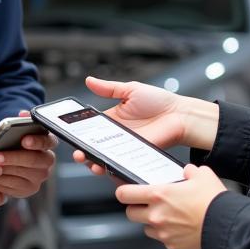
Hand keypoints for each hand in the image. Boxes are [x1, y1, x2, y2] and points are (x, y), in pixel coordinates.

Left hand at [0, 113, 57, 197]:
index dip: (36, 141)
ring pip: (21, 176)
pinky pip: (12, 188)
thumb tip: (22, 114)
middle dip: (13, 158)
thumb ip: (23, 122)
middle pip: (33, 161)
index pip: (48, 141)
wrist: (15, 163)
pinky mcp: (27, 190)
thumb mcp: (21, 131)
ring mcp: (38, 178)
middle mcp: (47, 162)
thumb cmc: (17, 143)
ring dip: (3, 171)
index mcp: (48, 144)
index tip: (23, 140)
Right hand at [72, 77, 218, 177]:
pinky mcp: (136, 156)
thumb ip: (108, 88)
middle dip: (82, 152)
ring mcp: (126, 147)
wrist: (180, 114)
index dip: (79, 133)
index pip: (90, 129)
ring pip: (105, 158)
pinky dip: (113, 168)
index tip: (69, 135)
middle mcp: (117, 135)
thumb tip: (89, 80)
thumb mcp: (130, 90)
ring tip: (89, 162)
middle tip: (78, 154)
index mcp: (112, 119)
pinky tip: (106, 168)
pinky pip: (122, 164)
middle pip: (94, 147)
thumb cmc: (158, 101)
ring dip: (94, 163)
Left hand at [115, 164, 226, 248]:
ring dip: (151, 222)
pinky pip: (162, 239)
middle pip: (130, 213)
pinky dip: (166, 234)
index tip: (125, 190)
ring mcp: (163, 232)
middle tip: (146, 203)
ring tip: (167, 216)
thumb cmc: (214, 202)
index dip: (122, 191)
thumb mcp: (203, 175)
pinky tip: (179, 227)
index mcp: (159, 195)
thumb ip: (190, 171)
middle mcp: (156, 215)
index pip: (124, 194)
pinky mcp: (172, 246)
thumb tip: (188, 172)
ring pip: (145, 228)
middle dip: (136, 208)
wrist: (227, 227)